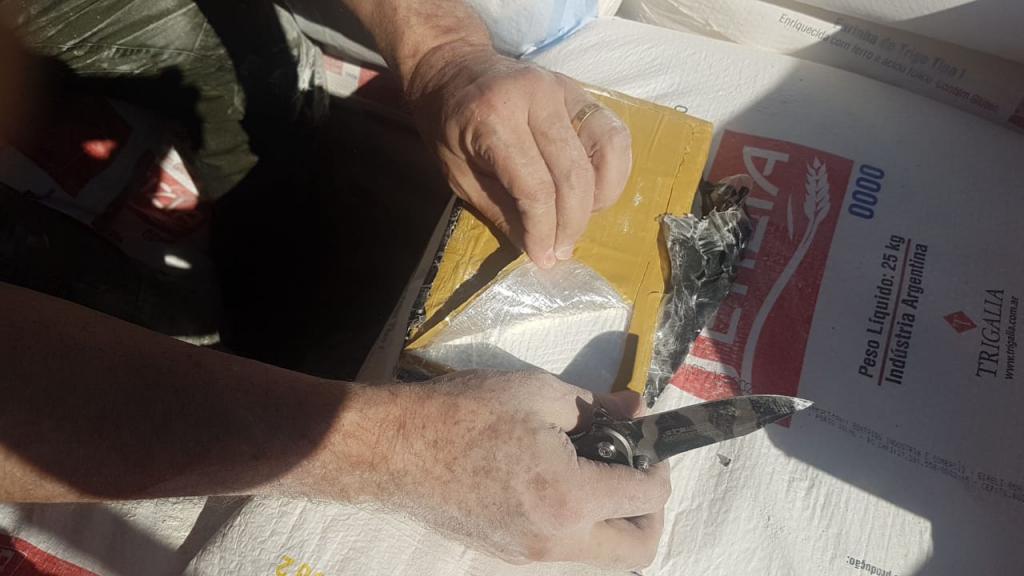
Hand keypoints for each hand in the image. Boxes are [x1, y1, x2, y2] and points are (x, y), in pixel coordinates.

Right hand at [379, 371, 669, 568]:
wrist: (394, 448)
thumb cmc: (464, 412)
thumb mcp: (539, 393)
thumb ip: (598, 408)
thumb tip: (636, 411)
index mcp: (570, 497)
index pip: (647, 497)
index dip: (658, 465)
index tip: (646, 441)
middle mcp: (556, 539)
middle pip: (638, 549)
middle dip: (652, 510)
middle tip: (637, 471)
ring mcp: (530, 554)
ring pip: (603, 556)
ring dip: (616, 521)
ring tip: (597, 471)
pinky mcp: (509, 554)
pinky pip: (567, 549)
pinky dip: (583, 524)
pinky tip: (561, 481)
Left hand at [407, 46, 631, 267]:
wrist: (453, 66)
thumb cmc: (446, 123)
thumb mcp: (457, 174)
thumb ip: (500, 210)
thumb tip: (538, 249)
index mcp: (494, 117)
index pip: (535, 187)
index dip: (544, 229)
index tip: (544, 258)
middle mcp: (536, 97)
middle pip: (573, 175)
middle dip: (571, 223)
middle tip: (562, 250)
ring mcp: (564, 89)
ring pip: (605, 152)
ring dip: (599, 199)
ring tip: (577, 222)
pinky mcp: (582, 90)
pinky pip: (614, 134)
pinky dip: (613, 170)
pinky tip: (595, 194)